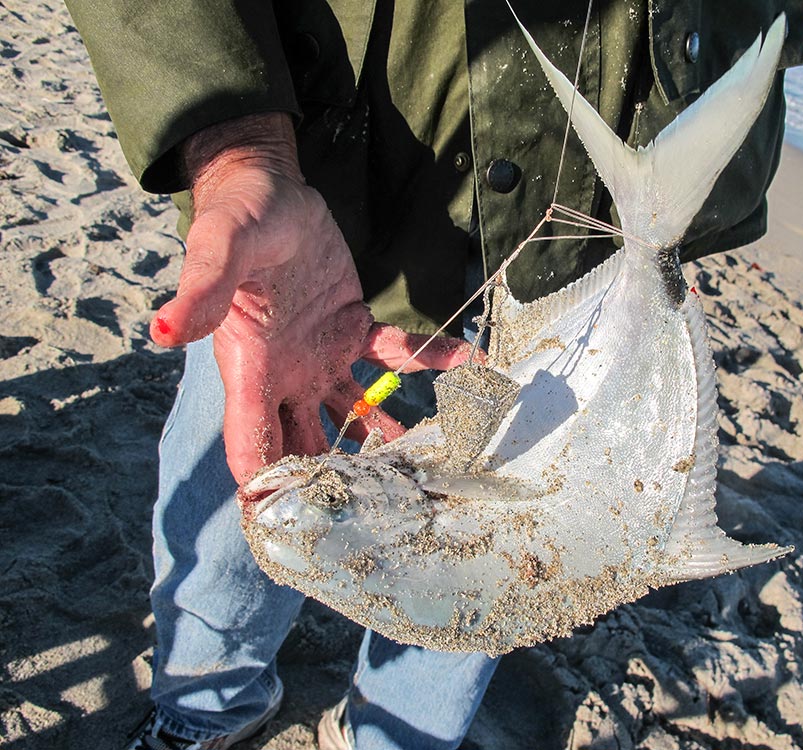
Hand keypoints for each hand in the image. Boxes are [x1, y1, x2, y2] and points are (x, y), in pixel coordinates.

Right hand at [151, 113, 475, 482]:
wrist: (270, 191)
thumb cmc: (238, 218)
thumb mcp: (219, 250)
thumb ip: (202, 291)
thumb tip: (163, 330)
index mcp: (249, 370)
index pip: (252, 445)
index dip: (270, 489)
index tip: (299, 531)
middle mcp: (284, 376)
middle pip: (307, 446)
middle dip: (336, 482)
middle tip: (381, 514)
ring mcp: (320, 358)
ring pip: (354, 416)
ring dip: (386, 442)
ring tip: (429, 469)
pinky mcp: (351, 331)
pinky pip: (395, 356)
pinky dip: (430, 361)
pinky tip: (469, 364)